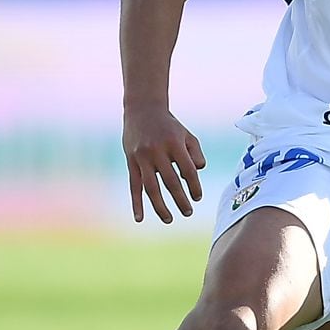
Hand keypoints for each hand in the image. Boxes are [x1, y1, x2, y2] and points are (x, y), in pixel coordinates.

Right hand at [123, 103, 205, 223]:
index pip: (188, 170)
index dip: (194, 186)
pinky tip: (139, 218)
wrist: (143, 110)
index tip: (197, 197)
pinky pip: (134, 186)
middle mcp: (157, 151)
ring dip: (160, 206)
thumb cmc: (169, 126)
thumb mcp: (186, 135)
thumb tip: (197, 172)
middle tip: (188, 212)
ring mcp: (142, 157)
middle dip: (180, 200)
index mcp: (174, 144)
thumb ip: (195, 153)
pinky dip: (136, 204)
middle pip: (171, 182)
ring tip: (169, 219)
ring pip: (151, 188)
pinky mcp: (131, 162)